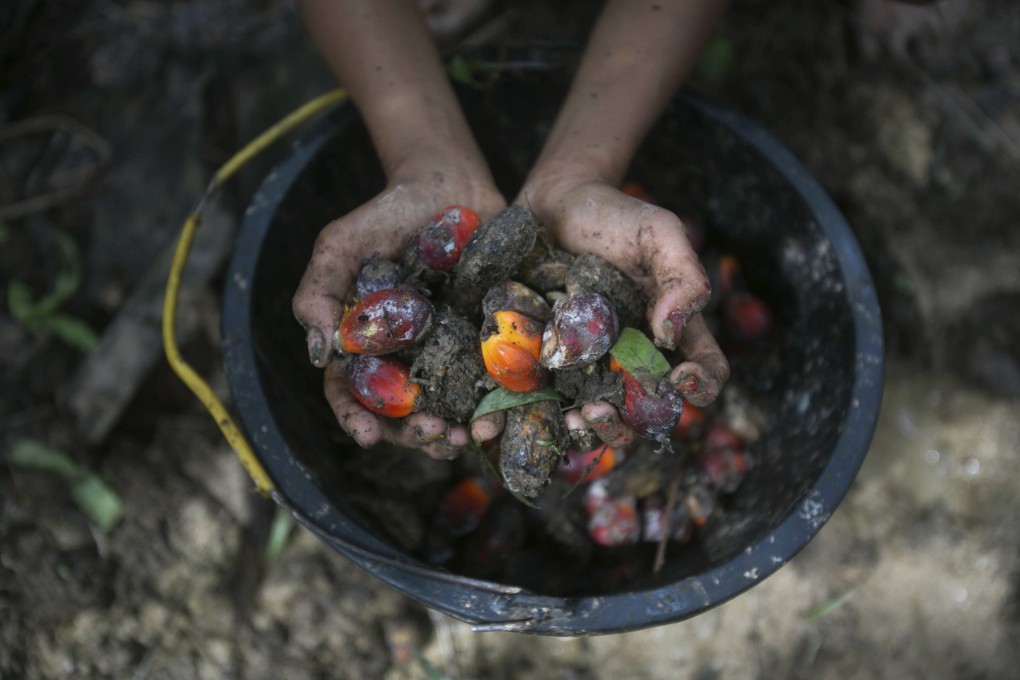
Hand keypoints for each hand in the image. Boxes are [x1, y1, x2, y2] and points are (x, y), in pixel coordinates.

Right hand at [293, 163, 504, 458]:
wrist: (450, 184)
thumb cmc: (386, 213)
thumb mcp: (340, 245)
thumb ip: (319, 293)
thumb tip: (318, 355)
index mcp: (365, 344)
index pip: (351, 392)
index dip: (357, 419)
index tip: (368, 437)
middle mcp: (406, 356)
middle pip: (403, 413)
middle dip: (415, 434)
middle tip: (433, 436)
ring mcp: (449, 351)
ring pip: (449, 407)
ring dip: (456, 430)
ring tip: (467, 437)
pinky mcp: (489, 340)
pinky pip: (493, 379)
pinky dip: (496, 402)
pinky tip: (501, 412)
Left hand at [471, 175, 728, 447]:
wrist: (548, 206)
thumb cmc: (611, 215)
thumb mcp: (657, 232)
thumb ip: (682, 275)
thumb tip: (672, 332)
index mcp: (672, 331)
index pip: (707, 373)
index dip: (701, 387)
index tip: (679, 378)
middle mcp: (635, 358)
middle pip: (650, 414)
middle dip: (633, 424)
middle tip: (606, 409)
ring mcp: (592, 368)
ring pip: (605, 422)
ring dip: (596, 432)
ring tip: (579, 416)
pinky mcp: (550, 368)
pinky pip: (553, 406)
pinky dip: (547, 421)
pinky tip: (540, 414)